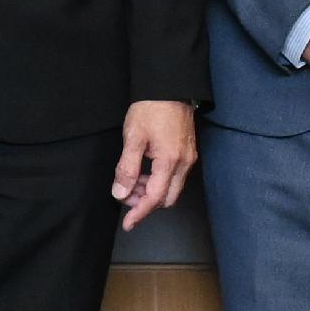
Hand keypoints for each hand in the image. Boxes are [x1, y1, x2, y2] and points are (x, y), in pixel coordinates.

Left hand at [109, 99, 197, 230]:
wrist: (169, 86)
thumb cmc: (151, 108)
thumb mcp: (133, 137)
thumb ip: (127, 168)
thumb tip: (121, 193)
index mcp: (170, 161)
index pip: (155, 198)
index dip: (140, 213)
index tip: (128, 224)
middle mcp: (184, 163)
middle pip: (167, 198)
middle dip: (146, 202)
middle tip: (125, 195)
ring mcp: (188, 157)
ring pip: (172, 188)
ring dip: (152, 191)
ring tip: (131, 180)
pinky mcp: (188, 151)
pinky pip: (175, 176)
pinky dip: (159, 180)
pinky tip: (144, 171)